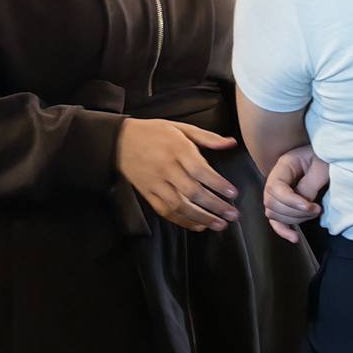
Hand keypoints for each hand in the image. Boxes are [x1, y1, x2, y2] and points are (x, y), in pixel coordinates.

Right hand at [116, 118, 238, 231]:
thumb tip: (231, 142)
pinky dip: (182, 221)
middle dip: (215, 206)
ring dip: (201, 218)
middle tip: (232, 214)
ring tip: (220, 225)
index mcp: (178, 149)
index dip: (217, 184)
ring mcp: (155, 183)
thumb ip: (208, 137)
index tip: (233, 193)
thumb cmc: (154, 133)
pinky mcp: (147, 193)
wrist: (119, 141)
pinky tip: (198, 225)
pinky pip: (165, 211)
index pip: (200, 170)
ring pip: (179, 205)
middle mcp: (166, 168)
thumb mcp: (181, 128)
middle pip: (192, 192)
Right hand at [262, 146, 328, 242]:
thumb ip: (310, 184)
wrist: (333, 156)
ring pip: (274, 214)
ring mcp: (280, 193)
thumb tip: (303, 203)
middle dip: (295, 212)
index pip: (275, 188)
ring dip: (295, 219)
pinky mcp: (286, 203)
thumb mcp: (322, 165)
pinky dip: (284, 230)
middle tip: (316, 209)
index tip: (309, 205)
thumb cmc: (327, 156)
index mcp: (284, 165)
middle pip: (272, 204)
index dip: (290, 201)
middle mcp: (277, 179)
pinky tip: (294, 237)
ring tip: (315, 212)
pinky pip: (277, 220)